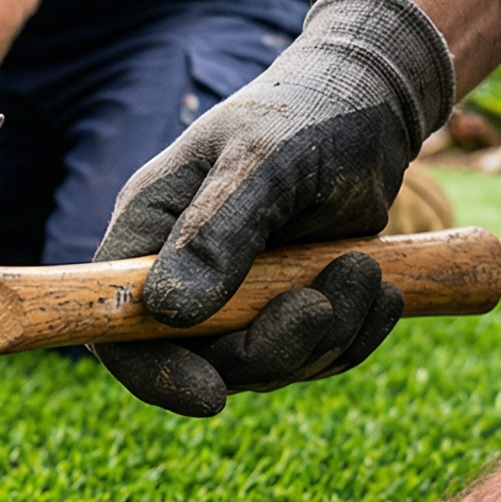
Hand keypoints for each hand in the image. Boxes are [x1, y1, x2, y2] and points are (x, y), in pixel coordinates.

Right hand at [94, 0, 456, 415]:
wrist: (372, 105)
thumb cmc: (307, 116)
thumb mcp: (263, 162)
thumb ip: (217, 234)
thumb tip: (169, 313)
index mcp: (150, 231)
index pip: (116, 326)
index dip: (151, 371)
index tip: (212, 395)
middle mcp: (183, 272)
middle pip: (204, 360)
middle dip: (273, 348)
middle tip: (324, 302)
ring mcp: (237, 296)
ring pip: (268, 365)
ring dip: (327, 334)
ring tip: (367, 270)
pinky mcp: (288, 307)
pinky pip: (315, 355)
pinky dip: (355, 334)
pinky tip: (384, 290)